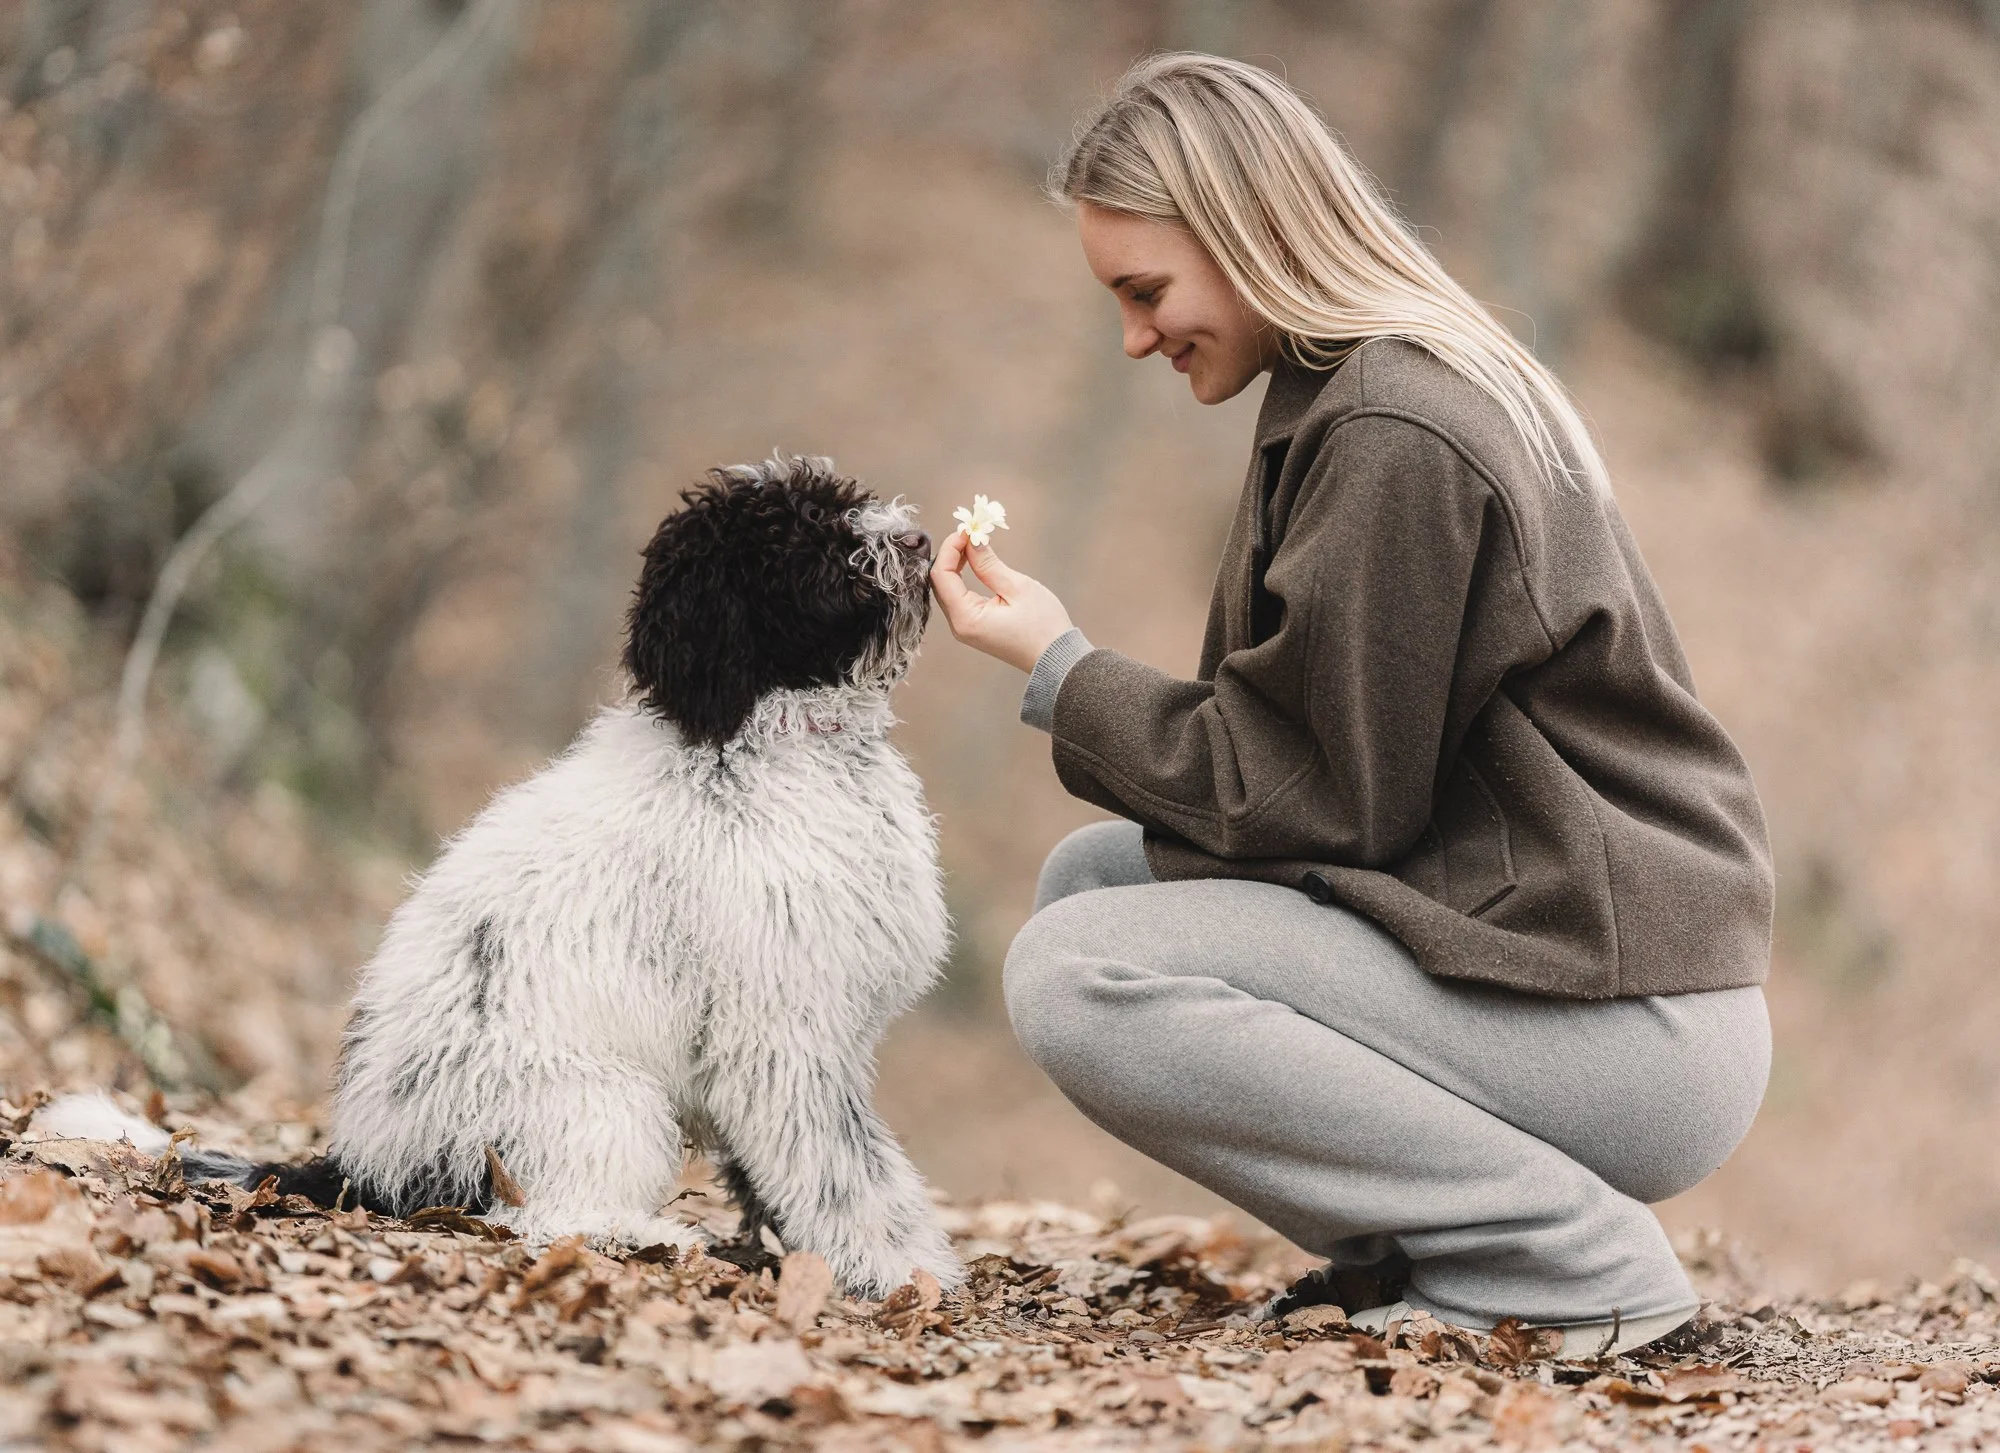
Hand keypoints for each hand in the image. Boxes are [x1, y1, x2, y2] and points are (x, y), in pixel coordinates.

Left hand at [929, 529, 1073, 673]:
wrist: (1057, 659)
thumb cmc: (1043, 626)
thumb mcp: (1017, 588)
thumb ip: (988, 564)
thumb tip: (971, 541)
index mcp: (966, 618)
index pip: (941, 575)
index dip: (950, 548)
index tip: (968, 530)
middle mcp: (959, 626)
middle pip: (939, 583)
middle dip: (951, 554)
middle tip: (971, 534)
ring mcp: (965, 629)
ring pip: (947, 589)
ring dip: (956, 564)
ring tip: (974, 544)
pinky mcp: (973, 627)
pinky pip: (958, 598)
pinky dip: (962, 577)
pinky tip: (974, 562)